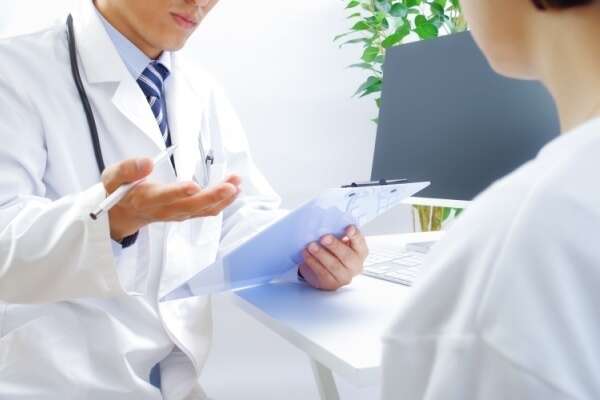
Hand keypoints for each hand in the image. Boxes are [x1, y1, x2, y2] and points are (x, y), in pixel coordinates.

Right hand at [101, 157, 240, 241]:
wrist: (121, 214)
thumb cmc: (119, 191)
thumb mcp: (113, 177)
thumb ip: (128, 169)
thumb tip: (146, 162)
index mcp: (145, 199)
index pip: (163, 197)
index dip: (178, 192)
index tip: (193, 186)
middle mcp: (163, 210)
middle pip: (190, 206)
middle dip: (212, 196)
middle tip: (230, 185)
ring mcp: (176, 214)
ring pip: (202, 210)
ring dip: (222, 198)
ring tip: (237, 183)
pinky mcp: (185, 214)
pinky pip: (206, 212)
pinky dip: (222, 203)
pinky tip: (235, 191)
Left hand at [299, 226, 368, 290]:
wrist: (323, 269)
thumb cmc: (333, 252)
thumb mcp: (338, 242)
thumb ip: (338, 235)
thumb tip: (329, 226)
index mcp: (360, 252)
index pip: (360, 242)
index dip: (355, 235)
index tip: (348, 228)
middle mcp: (355, 266)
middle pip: (348, 256)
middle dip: (335, 246)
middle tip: (324, 238)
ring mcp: (344, 277)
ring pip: (334, 266)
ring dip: (321, 254)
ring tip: (311, 246)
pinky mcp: (331, 284)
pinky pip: (322, 273)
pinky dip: (313, 263)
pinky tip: (307, 255)